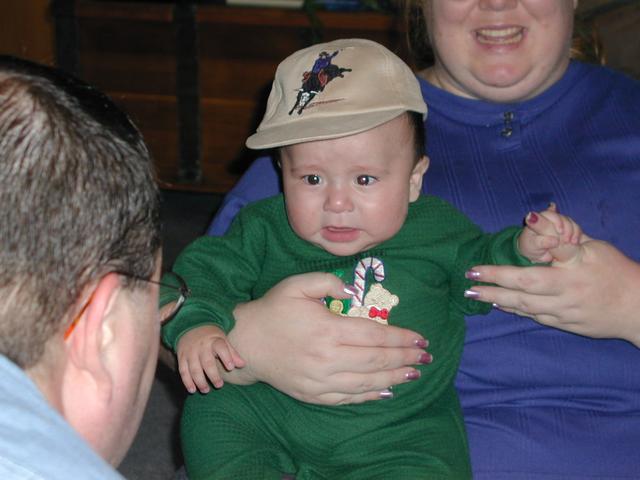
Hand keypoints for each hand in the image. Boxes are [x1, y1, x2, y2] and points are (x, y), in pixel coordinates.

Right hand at [176, 324, 245, 393]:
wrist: (191, 327)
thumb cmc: (212, 338)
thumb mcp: (223, 341)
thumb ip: (232, 353)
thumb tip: (243, 365)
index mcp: (214, 341)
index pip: (221, 348)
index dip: (226, 357)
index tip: (231, 367)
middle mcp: (202, 346)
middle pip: (207, 362)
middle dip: (213, 375)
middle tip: (219, 385)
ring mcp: (190, 352)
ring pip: (194, 368)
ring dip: (200, 381)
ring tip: (206, 390)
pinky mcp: (182, 357)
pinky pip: (183, 371)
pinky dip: (187, 382)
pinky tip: (192, 390)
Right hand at [227, 272, 429, 404]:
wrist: (246, 343)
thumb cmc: (274, 309)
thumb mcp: (296, 284)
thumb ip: (328, 282)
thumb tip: (353, 292)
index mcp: (327, 330)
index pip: (375, 335)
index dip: (401, 338)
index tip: (420, 338)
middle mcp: (327, 359)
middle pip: (376, 361)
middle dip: (405, 358)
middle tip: (426, 356)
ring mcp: (320, 381)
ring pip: (366, 384)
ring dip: (394, 379)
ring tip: (415, 373)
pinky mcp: (313, 394)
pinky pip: (347, 399)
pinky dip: (370, 397)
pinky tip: (386, 392)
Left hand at [466, 239, 639, 346]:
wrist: (637, 308)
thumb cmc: (615, 271)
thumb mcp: (593, 248)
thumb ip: (563, 240)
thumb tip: (535, 218)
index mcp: (576, 266)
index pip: (547, 254)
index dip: (522, 251)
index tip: (496, 249)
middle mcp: (568, 289)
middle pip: (526, 285)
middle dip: (495, 281)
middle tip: (470, 276)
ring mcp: (566, 310)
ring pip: (526, 305)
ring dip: (498, 298)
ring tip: (474, 293)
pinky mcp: (565, 324)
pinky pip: (534, 316)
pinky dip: (515, 310)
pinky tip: (498, 304)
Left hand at [518, 203, 583, 263]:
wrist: (536, 254)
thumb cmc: (531, 247)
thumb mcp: (534, 245)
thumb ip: (541, 240)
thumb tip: (554, 240)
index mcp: (538, 219)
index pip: (550, 214)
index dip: (557, 221)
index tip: (560, 232)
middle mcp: (549, 220)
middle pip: (562, 217)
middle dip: (566, 227)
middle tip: (566, 240)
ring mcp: (558, 224)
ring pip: (569, 222)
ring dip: (572, 232)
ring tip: (571, 243)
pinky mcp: (566, 230)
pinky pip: (575, 228)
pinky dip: (576, 234)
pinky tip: (575, 242)